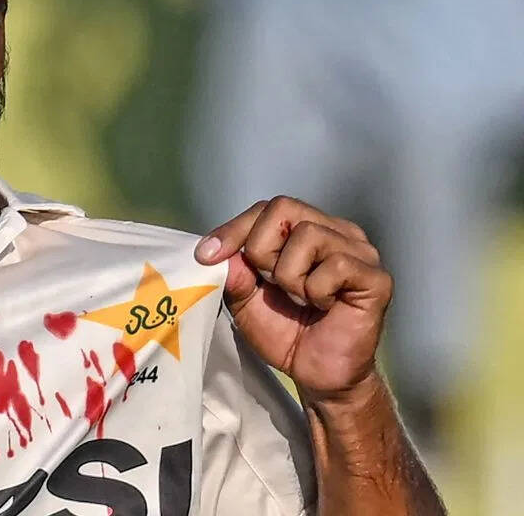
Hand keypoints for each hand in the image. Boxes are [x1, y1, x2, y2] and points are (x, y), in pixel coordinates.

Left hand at [195, 197, 392, 398]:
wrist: (319, 374)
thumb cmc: (286, 331)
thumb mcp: (245, 300)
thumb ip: (233, 272)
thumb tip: (217, 252)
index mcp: (308, 230)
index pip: (267, 208)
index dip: (234, 228)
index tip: (206, 256)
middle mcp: (337, 232)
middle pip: (285, 208)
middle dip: (261, 249)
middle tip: (268, 283)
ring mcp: (361, 252)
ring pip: (309, 234)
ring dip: (289, 275)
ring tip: (299, 298)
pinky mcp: (376, 278)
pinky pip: (336, 265)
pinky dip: (317, 290)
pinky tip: (323, 306)